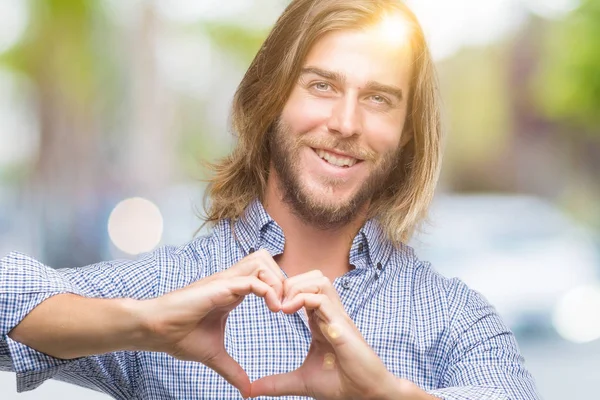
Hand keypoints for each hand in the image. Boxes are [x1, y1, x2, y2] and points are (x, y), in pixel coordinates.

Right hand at [138, 249, 283, 397]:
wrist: (155, 331)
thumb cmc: (178, 336)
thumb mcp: (214, 356)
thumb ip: (232, 370)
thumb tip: (247, 391)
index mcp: (232, 293)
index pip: (264, 276)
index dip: (280, 289)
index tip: (289, 312)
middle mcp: (231, 282)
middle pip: (267, 262)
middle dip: (283, 280)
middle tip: (289, 306)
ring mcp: (225, 281)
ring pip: (262, 262)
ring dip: (277, 281)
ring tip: (281, 307)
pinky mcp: (220, 286)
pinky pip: (252, 280)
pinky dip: (268, 291)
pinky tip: (274, 310)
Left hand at [250, 270, 398, 399]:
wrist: (366, 394)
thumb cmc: (341, 384)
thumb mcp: (301, 382)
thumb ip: (276, 383)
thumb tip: (250, 391)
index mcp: (320, 320)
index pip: (304, 289)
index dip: (285, 292)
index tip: (269, 307)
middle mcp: (329, 313)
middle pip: (312, 276)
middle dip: (289, 283)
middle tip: (274, 303)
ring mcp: (337, 316)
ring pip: (319, 279)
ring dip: (297, 287)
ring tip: (282, 307)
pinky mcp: (341, 324)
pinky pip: (322, 298)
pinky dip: (302, 299)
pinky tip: (288, 312)